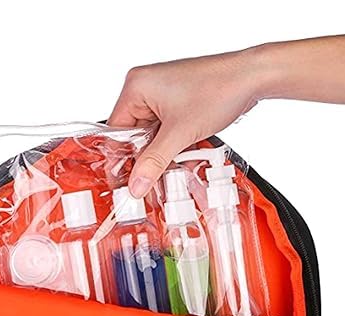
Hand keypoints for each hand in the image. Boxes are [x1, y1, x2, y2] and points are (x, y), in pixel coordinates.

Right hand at [108, 48, 262, 197]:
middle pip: (133, 135)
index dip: (121, 159)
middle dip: (144, 158)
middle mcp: (145, 88)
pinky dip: (171, 145)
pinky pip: (164, 130)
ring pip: (150, 135)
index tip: (125, 181)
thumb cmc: (219, 88)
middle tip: (148, 181)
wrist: (252, 77)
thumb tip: (136, 185)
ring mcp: (161, 95)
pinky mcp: (175, 102)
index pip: (115, 131)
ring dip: (160, 153)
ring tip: (169, 167)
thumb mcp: (180, 133)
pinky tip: (180, 156)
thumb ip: (154, 162)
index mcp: (136, 87)